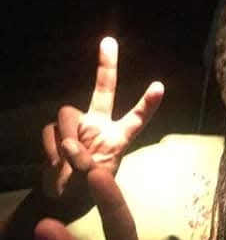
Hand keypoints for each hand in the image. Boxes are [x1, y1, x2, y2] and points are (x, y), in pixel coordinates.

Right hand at [40, 37, 163, 220]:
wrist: (62, 199)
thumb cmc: (87, 190)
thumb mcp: (94, 182)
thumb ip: (85, 163)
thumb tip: (70, 143)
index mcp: (118, 138)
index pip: (137, 118)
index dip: (148, 103)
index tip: (160, 86)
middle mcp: (99, 125)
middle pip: (103, 90)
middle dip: (106, 66)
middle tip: (109, 40)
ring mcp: (77, 126)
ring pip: (67, 113)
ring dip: (68, 137)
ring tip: (71, 163)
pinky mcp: (55, 131)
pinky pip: (50, 132)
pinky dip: (52, 150)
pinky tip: (56, 164)